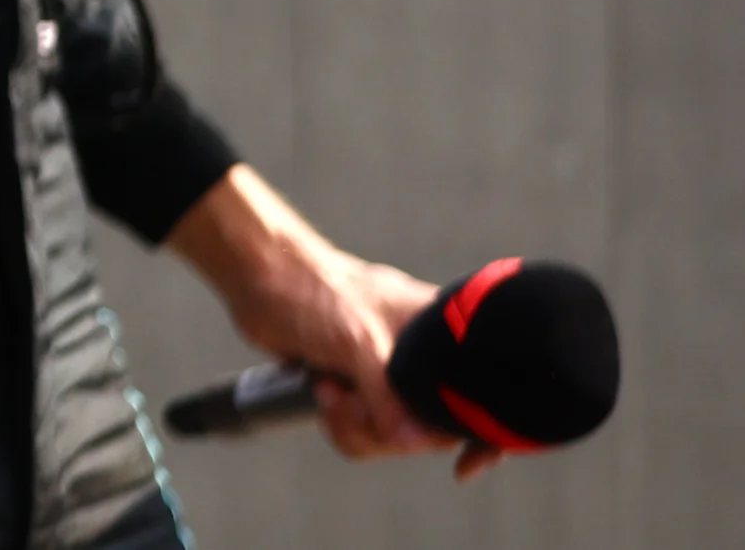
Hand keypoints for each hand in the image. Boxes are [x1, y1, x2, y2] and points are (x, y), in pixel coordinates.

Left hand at [166, 165, 497, 478]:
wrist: (258, 278)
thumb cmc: (313, 290)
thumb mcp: (357, 340)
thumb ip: (388, 392)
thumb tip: (412, 440)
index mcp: (441, 333)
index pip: (485, 392)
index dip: (486, 434)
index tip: (465, 465)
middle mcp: (423, 356)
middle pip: (433, 428)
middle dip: (389, 429)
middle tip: (352, 402)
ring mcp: (390, 373)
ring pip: (396, 434)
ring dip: (357, 424)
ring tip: (329, 391)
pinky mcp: (360, 385)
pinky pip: (366, 429)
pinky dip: (344, 423)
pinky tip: (322, 393)